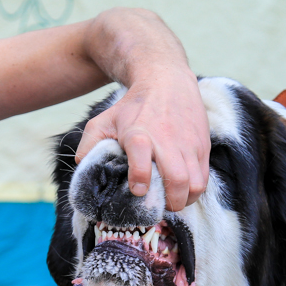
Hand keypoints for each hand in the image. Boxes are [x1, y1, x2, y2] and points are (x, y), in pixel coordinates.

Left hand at [75, 67, 209, 211]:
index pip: (141, 160)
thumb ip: (90, 144)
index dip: (140, 179)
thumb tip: (82, 167)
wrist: (167, 80)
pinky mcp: (202, 146)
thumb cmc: (133, 107)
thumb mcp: (105, 120)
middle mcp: (166, 140)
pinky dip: (194, 191)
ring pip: (195, 184)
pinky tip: (183, 190)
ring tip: (172, 200)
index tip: (137, 190)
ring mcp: (188, 145)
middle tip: (159, 206)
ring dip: (184, 200)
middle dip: (169, 203)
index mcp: (138, 134)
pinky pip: (203, 178)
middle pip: (177, 180)